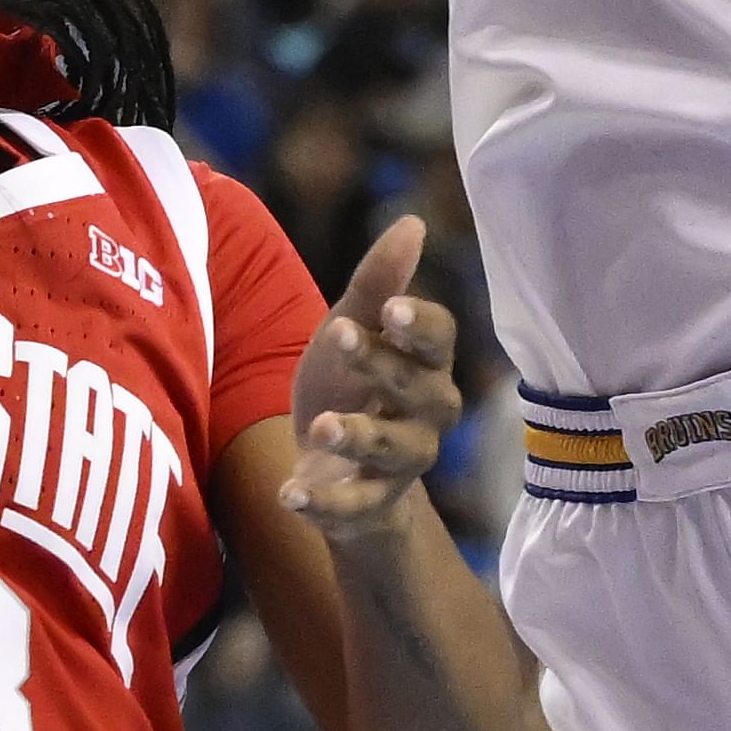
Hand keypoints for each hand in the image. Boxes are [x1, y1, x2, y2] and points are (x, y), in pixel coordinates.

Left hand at [283, 217, 460, 545]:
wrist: (333, 465)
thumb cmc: (352, 382)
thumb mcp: (352, 328)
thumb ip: (378, 282)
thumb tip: (412, 222)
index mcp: (427, 364)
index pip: (440, 340)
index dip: (420, 325)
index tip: (390, 310)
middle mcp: (428, 415)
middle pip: (419, 389)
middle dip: (381, 364)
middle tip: (340, 336)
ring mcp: (402, 464)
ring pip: (393, 451)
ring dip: (358, 436)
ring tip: (319, 426)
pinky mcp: (371, 506)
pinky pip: (355, 508)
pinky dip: (324, 504)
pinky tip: (290, 493)